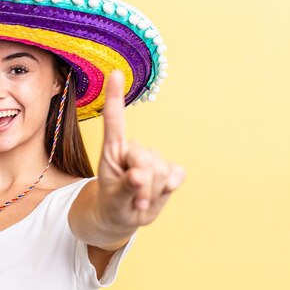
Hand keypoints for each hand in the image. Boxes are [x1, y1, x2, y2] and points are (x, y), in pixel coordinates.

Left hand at [96, 70, 185, 231]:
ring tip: (139, 199)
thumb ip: (125, 187)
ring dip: (150, 191)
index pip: (114, 120)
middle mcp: (133, 148)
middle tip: (132, 199)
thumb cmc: (113, 203)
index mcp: (113, 150)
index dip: (115, 96)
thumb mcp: (113, 200)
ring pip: (161, 170)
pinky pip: (176, 175)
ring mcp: (153, 157)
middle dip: (140, 183)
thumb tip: (140, 175)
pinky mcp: (171, 169)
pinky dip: (167, 189)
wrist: (124, 216)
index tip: (114, 73)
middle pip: (145, 158)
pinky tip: (157, 195)